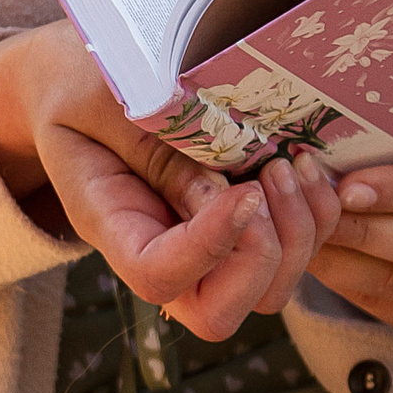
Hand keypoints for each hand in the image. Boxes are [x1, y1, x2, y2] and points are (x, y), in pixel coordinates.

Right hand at [0, 21, 345, 344]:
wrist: (76, 79)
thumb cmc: (80, 82)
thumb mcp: (102, 101)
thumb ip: (154, 149)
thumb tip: (221, 192)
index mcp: (111, 224)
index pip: (159, 277)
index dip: (211, 246)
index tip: (244, 189)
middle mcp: (159, 254)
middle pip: (219, 313)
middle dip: (263, 255)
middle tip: (270, 175)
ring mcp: (202, 249)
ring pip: (267, 292)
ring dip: (299, 235)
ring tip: (291, 163)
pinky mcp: (238, 228)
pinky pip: (293, 254)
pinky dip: (316, 217)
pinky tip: (305, 163)